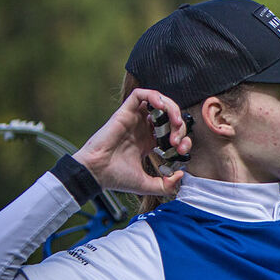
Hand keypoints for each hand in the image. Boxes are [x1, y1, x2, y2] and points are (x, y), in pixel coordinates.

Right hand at [73, 88, 191, 195]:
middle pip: (169, 116)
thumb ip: (166, 185)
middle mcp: (143, 128)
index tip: (182, 151)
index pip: (172, 131)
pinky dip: (154, 96)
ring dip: (172, 109)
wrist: (96, 174)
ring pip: (159, 101)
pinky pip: (140, 94)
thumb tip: (180, 175)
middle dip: (180, 126)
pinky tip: (161, 106)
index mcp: (148, 141)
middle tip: (178, 141)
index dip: (183, 138)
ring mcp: (135, 119)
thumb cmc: (115, 177)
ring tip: (175, 123)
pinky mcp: (125, 112)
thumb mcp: (147, 185)